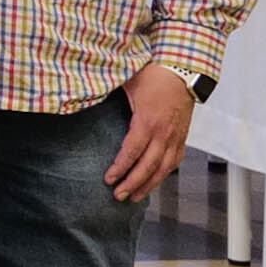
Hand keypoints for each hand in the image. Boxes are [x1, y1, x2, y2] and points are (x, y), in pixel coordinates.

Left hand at [108, 63, 197, 200]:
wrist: (184, 70)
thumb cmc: (153, 75)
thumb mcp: (126, 83)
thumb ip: (107, 95)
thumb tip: (81, 96)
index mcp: (148, 120)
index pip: (132, 150)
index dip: (120, 167)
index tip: (108, 179)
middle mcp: (164, 132)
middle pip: (149, 165)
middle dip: (133, 183)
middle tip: (118, 196)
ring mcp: (176, 136)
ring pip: (164, 167)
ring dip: (149, 184)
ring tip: (135, 196)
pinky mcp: (183, 136)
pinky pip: (176, 160)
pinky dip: (165, 173)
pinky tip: (154, 181)